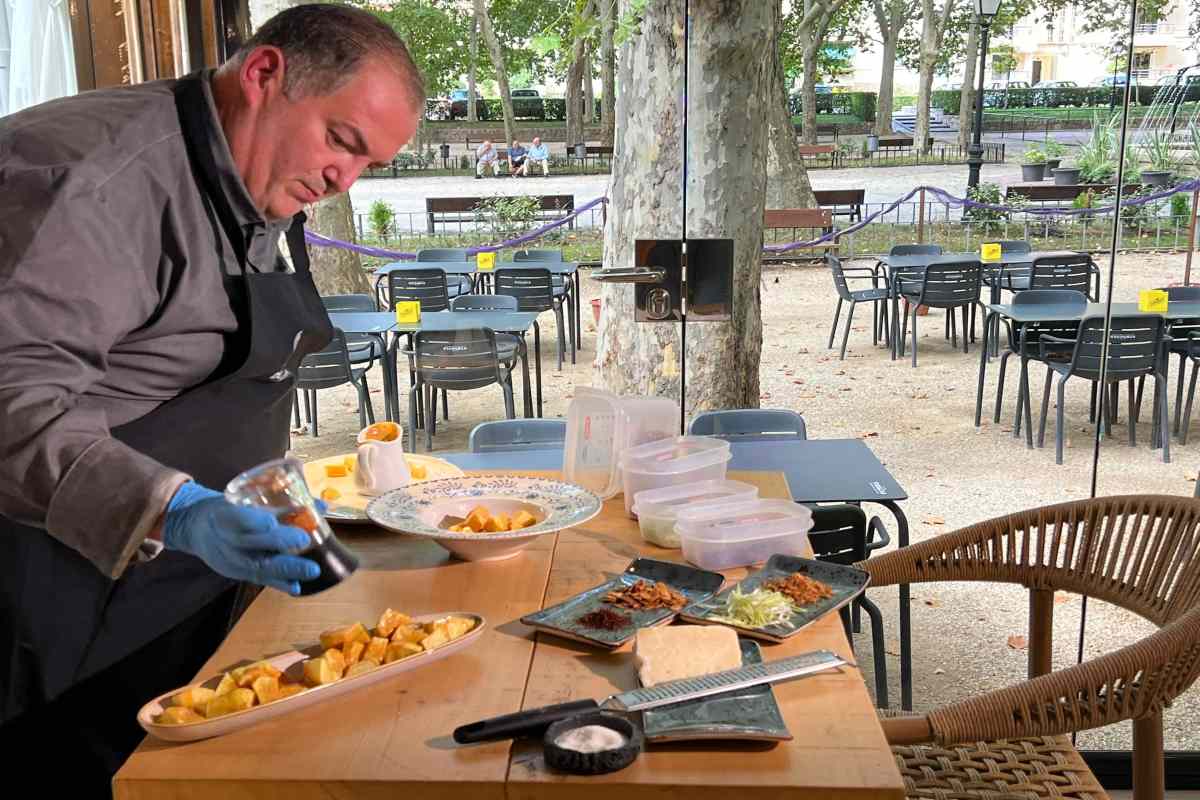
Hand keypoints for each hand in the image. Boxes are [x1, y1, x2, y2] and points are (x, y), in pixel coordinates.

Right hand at [162, 482, 320, 594]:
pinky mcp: (236, 572)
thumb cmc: (230, 509)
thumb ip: (280, 504)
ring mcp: (230, 558)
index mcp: (224, 514)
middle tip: (303, 539)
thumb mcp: (244, 499)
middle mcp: (225, 538)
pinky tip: (296, 588)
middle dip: (277, 541)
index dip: (253, 521)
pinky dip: (278, 584)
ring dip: (285, 568)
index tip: (271, 522)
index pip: (237, 518)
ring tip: (311, 570)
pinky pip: (258, 579)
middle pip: (249, 542)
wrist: (196, 528)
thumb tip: (321, 506)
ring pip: (256, 564)